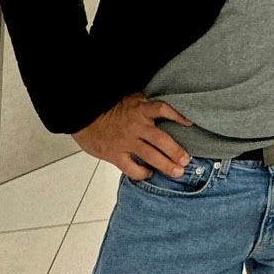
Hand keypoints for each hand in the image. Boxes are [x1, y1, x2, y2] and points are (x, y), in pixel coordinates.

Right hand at [72, 93, 192, 180]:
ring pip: (150, 156)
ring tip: (177, 171)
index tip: (190, 123)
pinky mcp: (114, 154)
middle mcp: (135, 126)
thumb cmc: (108, 109)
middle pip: (161, 140)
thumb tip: (167, 109)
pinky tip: (149, 173)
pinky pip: (131, 168)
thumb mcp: (130, 99)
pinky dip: (142, 173)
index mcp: (139, 109)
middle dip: (176, 151)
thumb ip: (147, 104)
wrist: (82, 116)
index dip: (178, 115)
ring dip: (166, 165)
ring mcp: (125, 141)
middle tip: (186, 160)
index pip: (163, 109)